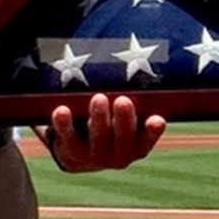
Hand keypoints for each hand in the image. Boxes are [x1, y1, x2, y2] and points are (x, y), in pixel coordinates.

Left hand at [42, 92, 165, 172]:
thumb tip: (146, 61)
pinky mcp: (71, 151)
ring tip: (99, 98)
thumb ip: (135, 103)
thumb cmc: (110, 124)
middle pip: (123, 139)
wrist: (79, 153)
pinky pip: (68, 138)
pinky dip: (64, 124)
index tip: (157, 119)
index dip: (153, 132)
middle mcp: (119, 157)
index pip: (147, 140)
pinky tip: (61, 110)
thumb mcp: (124, 117)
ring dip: (99, 119)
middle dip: (123, 120)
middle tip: (123, 101)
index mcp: (137, 147)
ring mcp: (95, 157)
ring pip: (98, 139)